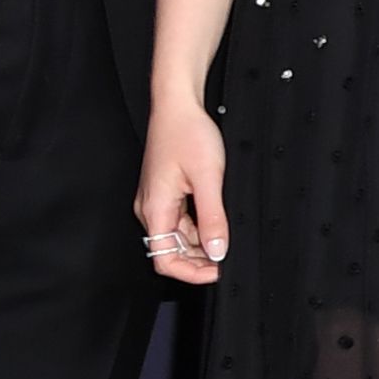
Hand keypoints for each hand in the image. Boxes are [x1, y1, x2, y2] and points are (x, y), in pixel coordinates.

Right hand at [135, 105, 229, 286]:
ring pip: (179, 237)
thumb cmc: (188, 134)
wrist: (179, 106)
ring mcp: (158, 201)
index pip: (163, 259)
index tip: (217, 271)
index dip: (190, 272)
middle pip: (171, 251)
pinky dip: (200, 227)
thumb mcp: (208, 178)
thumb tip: (217, 251)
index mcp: (155, 209)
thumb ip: (213, 218)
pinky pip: (182, 220)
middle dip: (199, 260)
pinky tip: (218, 222)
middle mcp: (151, 208)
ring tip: (227, 238)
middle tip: (227, 259)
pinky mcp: (167, 193)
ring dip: (202, 243)